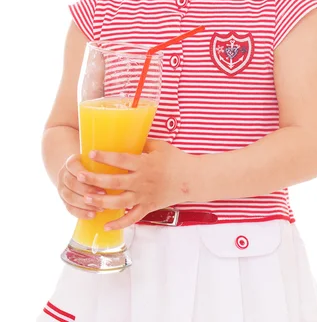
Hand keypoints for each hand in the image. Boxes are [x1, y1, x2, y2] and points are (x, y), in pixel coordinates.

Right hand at [57, 154, 106, 218]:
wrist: (76, 173)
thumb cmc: (92, 165)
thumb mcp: (95, 160)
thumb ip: (105, 161)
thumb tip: (126, 164)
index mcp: (71, 162)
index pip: (73, 166)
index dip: (85, 173)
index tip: (100, 178)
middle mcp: (63, 174)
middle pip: (71, 183)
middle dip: (87, 189)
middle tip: (104, 193)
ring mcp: (61, 188)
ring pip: (69, 197)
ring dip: (85, 203)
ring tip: (101, 206)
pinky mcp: (64, 201)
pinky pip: (69, 209)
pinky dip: (81, 213)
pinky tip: (93, 215)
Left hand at [76, 139, 194, 229]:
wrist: (193, 179)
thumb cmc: (177, 159)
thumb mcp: (160, 146)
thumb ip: (142, 143)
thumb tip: (127, 136)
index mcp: (144, 164)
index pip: (121, 160)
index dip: (105, 157)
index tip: (91, 154)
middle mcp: (142, 181)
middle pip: (115, 182)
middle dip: (95, 180)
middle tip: (79, 176)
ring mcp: (145, 196)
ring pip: (120, 202)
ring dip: (102, 201)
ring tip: (87, 198)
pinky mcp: (148, 207)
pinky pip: (132, 218)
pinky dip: (119, 224)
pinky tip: (105, 224)